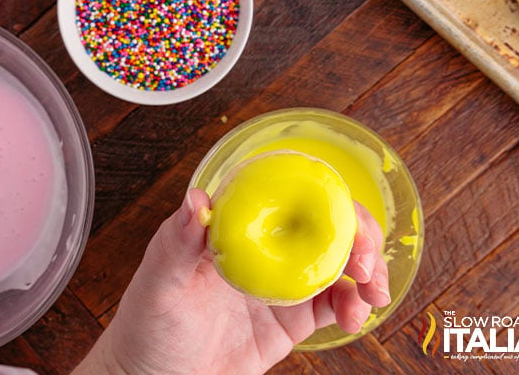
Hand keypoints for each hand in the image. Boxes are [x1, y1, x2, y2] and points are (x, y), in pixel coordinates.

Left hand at [73, 189, 390, 374]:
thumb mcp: (160, 283)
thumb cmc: (148, 324)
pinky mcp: (292, 319)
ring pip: (338, 262)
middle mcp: (263, 248)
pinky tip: (356, 316)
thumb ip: (177, 242)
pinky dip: (355, 306)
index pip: (286, 194)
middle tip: (367, 264)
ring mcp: (282, 281)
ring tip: (371, 294)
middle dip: (358, 235)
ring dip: (367, 270)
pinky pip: (335, 305)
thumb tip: (196, 198)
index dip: (324, 197)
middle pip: (324, 224)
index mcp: (234, 226)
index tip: (344, 218)